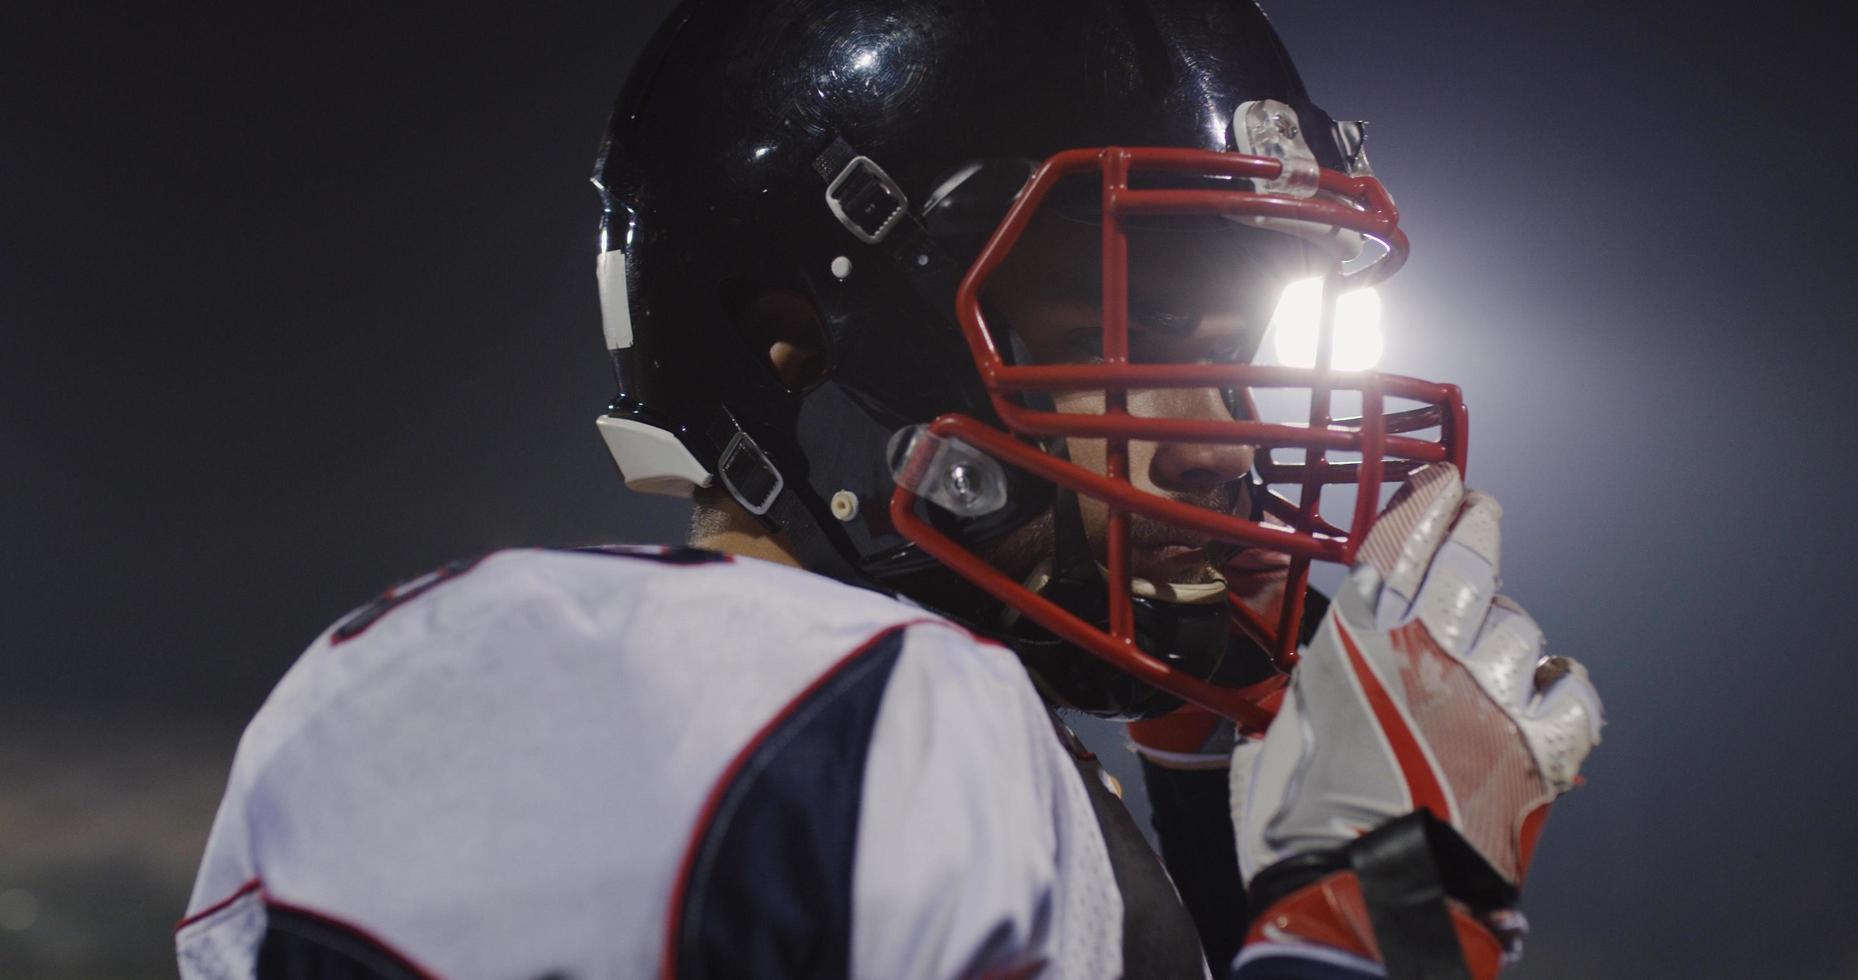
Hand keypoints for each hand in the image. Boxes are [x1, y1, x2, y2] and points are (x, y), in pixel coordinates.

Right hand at [1230, 465, 1601, 970]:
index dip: (1425, 504)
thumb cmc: (1301, 832)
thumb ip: (1319, 688)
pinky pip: (1570, 692)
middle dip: (1478, 528)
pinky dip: (1559, 682)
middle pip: (1470, 566)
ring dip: (1505, 629)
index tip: (1443, 481)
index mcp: (1356, 646)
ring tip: (1491, 642)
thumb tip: (1331, 675)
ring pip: (1519, 629)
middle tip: (1482, 511)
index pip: (1400, 545)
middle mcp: (1430, 657)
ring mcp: (1490, 702)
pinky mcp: (1536, 754)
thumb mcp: (1281, 736)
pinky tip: (1546, 685)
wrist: (1364, 905)